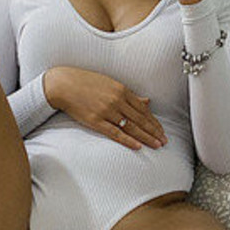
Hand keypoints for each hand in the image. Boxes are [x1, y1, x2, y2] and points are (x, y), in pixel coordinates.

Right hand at [43, 66, 167, 149]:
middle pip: (140, 119)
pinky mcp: (96, 121)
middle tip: (165, 141)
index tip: (161, 130)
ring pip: (131, 127)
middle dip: (154, 131)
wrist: (64, 84)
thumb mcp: (111, 84)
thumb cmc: (87, 83)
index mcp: (122, 90)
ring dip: (146, 137)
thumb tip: (147, 101)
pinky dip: (128, 140)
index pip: (143, 109)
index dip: (154, 121)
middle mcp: (117, 100)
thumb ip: (130, 95)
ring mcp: (106, 111)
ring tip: (157, 145)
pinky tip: (138, 146)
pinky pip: (115, 133)